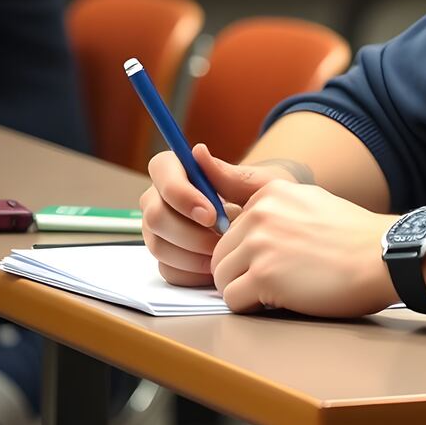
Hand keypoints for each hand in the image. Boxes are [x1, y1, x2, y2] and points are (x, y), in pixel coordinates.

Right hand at [141, 145, 297, 287]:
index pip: (161, 171)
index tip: (212, 214)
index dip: (181, 194)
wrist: (269, 225)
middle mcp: (159, 198)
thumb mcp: (258, 184)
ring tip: (226, 252)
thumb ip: (228, 174)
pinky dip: (195, 273)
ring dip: (195, 255)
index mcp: (176, 169)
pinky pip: (169, 270)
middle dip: (191, 233)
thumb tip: (198, 151)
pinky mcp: (166, 257)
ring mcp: (158, 230)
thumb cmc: (263, 196)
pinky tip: (218, 266)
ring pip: (160, 247)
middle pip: (155, 216)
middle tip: (224, 240)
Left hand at [210, 180, 395, 317]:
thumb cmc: (354, 238)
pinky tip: (281, 300)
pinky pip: (232, 300)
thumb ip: (276, 208)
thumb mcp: (312, 202)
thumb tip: (242, 224)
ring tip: (279, 290)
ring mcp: (260, 243)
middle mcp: (261, 212)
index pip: (230, 225)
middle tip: (276, 279)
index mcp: (272, 192)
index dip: (245, 249)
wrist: (384, 257)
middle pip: (220, 253)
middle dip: (241, 272)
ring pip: (221, 277)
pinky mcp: (264, 276)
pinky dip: (251, 307)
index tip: (267, 257)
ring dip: (244, 290)